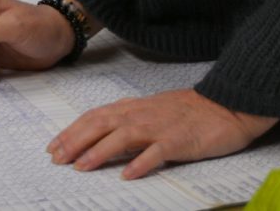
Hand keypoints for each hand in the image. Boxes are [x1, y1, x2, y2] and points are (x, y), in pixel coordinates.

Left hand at [47, 88, 277, 178]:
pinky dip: (141, 162)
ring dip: (100, 151)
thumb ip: (129, 120)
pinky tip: (128, 174)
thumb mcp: (153, 111)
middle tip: (56, 158)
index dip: (73, 130)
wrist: (227, 105)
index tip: (53, 146)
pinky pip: (158, 152)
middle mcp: (142, 113)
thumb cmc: (189, 111)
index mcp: (134, 107)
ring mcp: (160, 126)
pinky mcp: (180, 140)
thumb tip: (101, 136)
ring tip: (81, 166)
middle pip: (102, 124)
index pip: (96, 116)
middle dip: (76, 140)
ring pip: (123, 135)